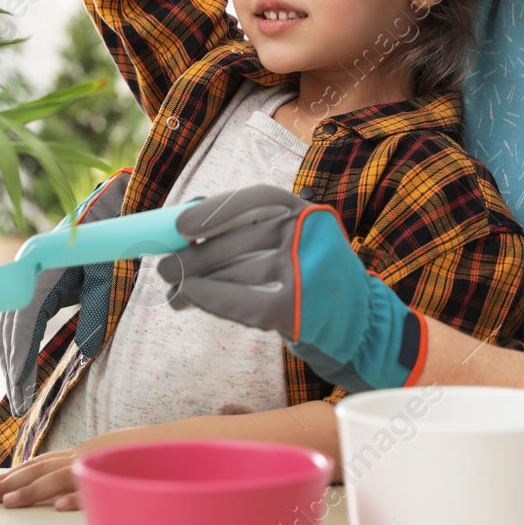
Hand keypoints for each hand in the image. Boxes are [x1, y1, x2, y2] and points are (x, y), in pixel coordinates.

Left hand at [0, 426, 146, 510]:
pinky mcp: (121, 473)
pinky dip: (77, 497)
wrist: (184, 441)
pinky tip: (57, 506)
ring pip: (61, 478)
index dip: (17, 473)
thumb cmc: (150, 454)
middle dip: (11, 483)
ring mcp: (103, 463)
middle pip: (42, 468)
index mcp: (86, 451)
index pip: (43, 461)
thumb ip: (92, 469)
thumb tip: (67, 488)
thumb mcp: (114, 458)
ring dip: (32, 491)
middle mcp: (88, 454)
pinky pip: (97, 488)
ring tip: (9, 503)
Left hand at [156, 186, 427, 391]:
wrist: (359, 325)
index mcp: (307, 213)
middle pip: (239, 240)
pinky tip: (190, 300)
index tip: (181, 225)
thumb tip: (183, 230)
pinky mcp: (301, 309)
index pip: (257, 199)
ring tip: (173, 291)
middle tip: (164, 268)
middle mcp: (311, 237)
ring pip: (237, 273)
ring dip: (197, 283)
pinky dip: (212, 300)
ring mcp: (309, 273)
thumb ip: (248, 233)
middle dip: (195, 256)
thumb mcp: (291, 244)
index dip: (216, 209)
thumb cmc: (313, 279)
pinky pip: (244, 303)